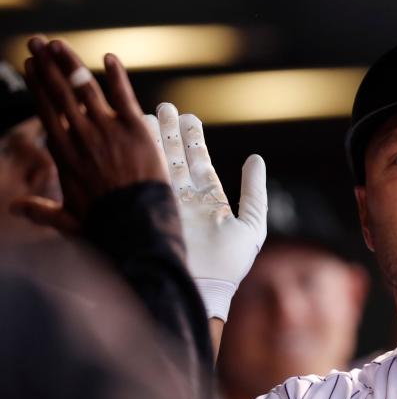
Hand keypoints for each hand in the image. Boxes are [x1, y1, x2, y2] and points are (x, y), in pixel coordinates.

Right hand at [14, 37, 166, 231]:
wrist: (137, 222)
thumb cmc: (104, 222)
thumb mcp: (68, 218)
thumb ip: (41, 211)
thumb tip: (16, 209)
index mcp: (64, 152)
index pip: (47, 110)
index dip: (38, 85)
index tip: (32, 65)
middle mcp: (81, 136)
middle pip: (59, 93)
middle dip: (47, 65)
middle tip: (37, 41)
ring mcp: (108, 130)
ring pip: (85, 88)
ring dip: (70, 63)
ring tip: (58, 44)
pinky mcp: (135, 129)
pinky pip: (124, 96)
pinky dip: (117, 75)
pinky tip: (110, 57)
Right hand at [146, 103, 266, 320]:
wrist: (206, 289)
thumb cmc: (231, 264)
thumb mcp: (252, 224)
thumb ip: (255, 192)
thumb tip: (256, 158)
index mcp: (209, 202)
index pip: (198, 164)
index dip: (192, 141)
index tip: (187, 118)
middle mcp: (186, 201)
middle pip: (175, 159)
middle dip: (169, 134)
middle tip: (164, 108)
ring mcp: (168, 205)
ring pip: (160, 166)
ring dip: (154, 141)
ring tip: (149, 115)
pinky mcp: (154, 213)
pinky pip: (147, 182)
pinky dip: (144, 161)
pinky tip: (139, 140)